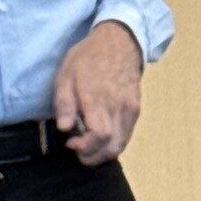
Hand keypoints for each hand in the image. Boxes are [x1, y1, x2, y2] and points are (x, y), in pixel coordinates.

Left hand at [52, 20, 142, 165]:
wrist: (118, 43)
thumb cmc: (87, 58)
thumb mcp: (66, 74)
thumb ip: (64, 102)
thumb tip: (64, 128)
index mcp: (97, 98)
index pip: (99, 136)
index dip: (85, 147)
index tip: (70, 143)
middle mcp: (118, 107)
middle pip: (112, 146)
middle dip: (94, 157)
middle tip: (78, 151)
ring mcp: (130, 109)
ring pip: (121, 144)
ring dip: (104, 152)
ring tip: (88, 145)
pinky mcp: (136, 109)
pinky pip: (127, 134)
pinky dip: (114, 143)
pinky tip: (101, 137)